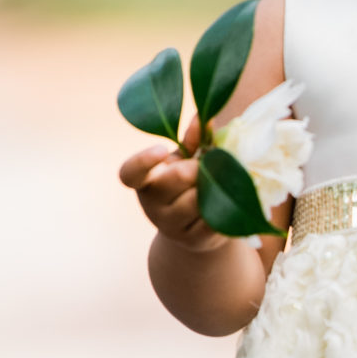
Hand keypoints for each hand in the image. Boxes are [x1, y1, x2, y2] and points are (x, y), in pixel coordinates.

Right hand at [118, 132, 224, 253]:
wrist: (197, 231)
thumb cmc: (188, 186)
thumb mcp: (185, 162)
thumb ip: (192, 140)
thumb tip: (203, 117)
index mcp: (143, 182)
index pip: (130, 173)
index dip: (143, 161)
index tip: (162, 149)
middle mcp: (151, 205)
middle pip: (178, 177)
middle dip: (199, 167)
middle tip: (208, 166)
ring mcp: (170, 226)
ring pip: (199, 198)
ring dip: (214, 186)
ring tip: (219, 183)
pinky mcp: (193, 240)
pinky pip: (214, 217)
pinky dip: (224, 205)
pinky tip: (225, 201)